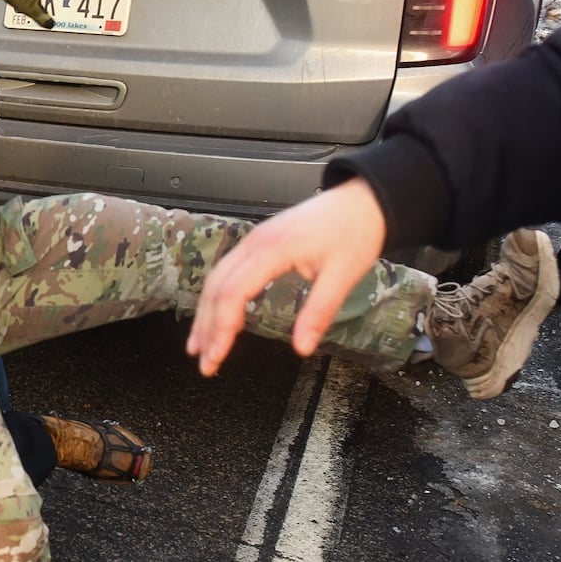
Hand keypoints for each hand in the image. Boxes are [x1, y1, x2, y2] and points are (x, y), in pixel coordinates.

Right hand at [185, 178, 388, 376]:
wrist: (362, 200)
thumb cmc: (355, 232)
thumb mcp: (344, 275)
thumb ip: (319, 312)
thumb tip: (302, 348)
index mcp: (273, 249)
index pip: (234, 292)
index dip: (221, 326)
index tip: (217, 354)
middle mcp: (254, 243)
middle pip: (216, 287)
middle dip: (206, 327)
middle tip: (205, 361)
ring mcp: (253, 241)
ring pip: (215, 279)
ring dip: (204, 314)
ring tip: (198, 345)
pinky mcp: (257, 243)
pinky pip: (225, 272)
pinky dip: (214, 298)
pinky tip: (213, 315)